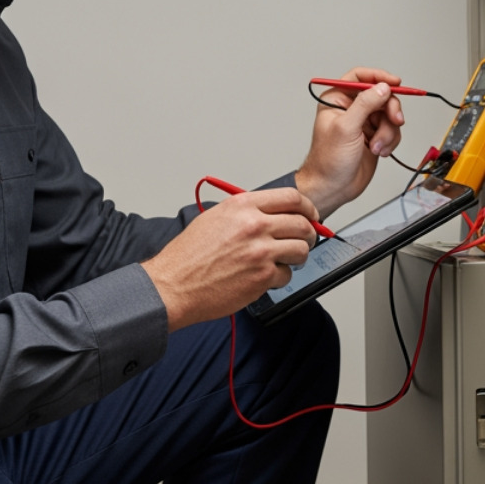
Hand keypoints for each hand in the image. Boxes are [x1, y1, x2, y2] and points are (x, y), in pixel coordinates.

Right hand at [141, 188, 319, 331]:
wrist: (173, 285)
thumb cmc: (188, 256)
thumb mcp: (215, 218)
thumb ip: (246, 212)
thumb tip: (273, 214)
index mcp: (242, 206)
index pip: (291, 198)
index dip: (307, 208)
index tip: (311, 215)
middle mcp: (254, 225)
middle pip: (302, 224)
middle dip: (308, 234)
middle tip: (303, 241)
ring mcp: (260, 251)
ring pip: (301, 250)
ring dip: (296, 257)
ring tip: (282, 261)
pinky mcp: (262, 276)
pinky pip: (286, 274)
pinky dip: (278, 278)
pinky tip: (262, 277)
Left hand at [295, 66, 405, 218]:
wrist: (333, 187)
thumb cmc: (328, 161)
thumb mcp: (346, 128)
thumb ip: (365, 104)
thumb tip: (382, 88)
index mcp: (337, 99)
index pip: (360, 77)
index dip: (379, 77)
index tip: (395, 83)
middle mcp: (351, 109)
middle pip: (381, 96)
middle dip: (389, 110)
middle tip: (394, 120)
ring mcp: (364, 123)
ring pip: (389, 115)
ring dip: (388, 131)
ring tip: (377, 146)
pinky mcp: (374, 136)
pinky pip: (392, 130)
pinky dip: (390, 141)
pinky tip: (380, 151)